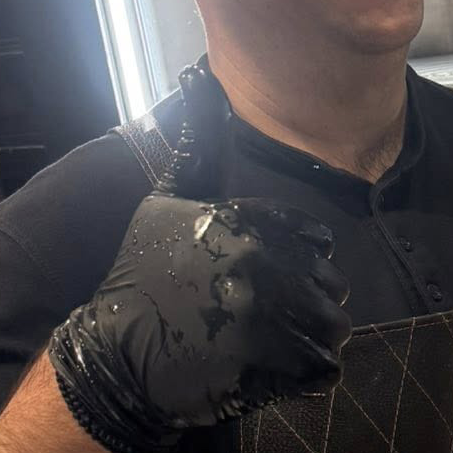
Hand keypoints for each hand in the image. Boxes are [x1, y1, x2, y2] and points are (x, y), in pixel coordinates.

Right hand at [48, 62, 351, 452]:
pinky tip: (278, 371)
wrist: (117, 360)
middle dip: (310, 301)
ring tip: (275, 346)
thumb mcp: (163, 204)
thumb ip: (196, 148)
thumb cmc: (141, 279)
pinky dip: (311, 373)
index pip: (318, 239)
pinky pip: (329, 368)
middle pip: (332, 284)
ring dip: (313, 339)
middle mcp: (267, 266)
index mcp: (248, 224)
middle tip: (273, 318)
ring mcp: (275, 320)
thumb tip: (201, 78)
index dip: (301, 260)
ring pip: (335, 326)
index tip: (276, 276)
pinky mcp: (279, 368)